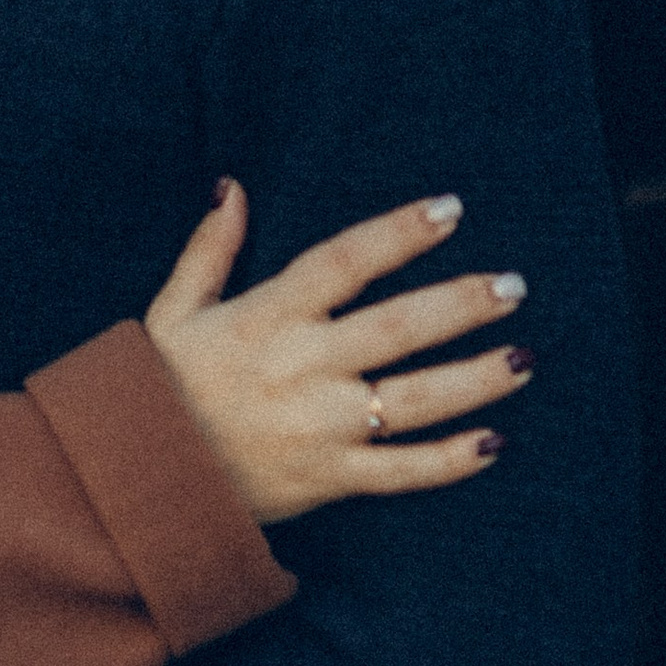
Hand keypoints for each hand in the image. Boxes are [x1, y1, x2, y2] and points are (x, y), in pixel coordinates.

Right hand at [147, 184, 530, 523]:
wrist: (141, 479)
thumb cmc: (160, 388)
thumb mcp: (172, 310)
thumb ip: (209, 249)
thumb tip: (233, 187)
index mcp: (266, 317)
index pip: (345, 262)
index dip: (399, 233)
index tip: (450, 210)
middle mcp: (301, 367)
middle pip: (396, 328)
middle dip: (460, 304)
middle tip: (514, 286)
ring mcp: (319, 427)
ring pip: (413, 400)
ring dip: (474, 378)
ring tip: (524, 357)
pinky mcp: (328, 479)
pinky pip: (401, 472)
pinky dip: (449, 462)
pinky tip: (494, 442)